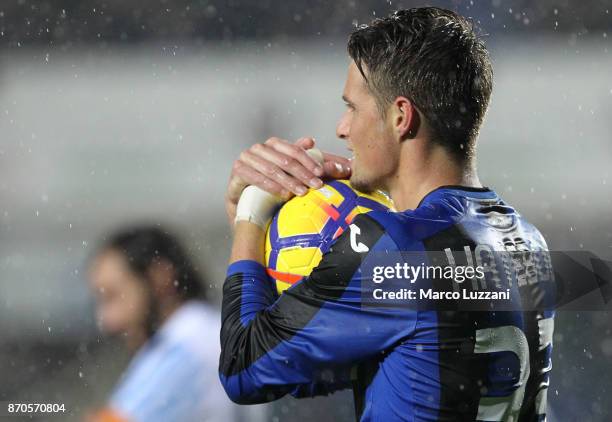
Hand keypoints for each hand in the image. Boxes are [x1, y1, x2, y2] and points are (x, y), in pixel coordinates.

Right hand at [225, 137, 350, 224]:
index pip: (293, 150)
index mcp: (272, 144)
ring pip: (272, 169)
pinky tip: (283, 194)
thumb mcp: (286, 172)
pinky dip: (271, 186)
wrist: (245, 203)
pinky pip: (256, 177)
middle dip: (303, 173)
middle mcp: (258, 148)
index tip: (321, 173)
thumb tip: (310, 140)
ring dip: (289, 182)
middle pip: (284, 160)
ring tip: (302, 192)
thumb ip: (297, 156)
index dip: (309, 161)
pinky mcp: (237, 171)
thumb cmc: (268, 185)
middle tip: (316, 185)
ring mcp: (246, 158)